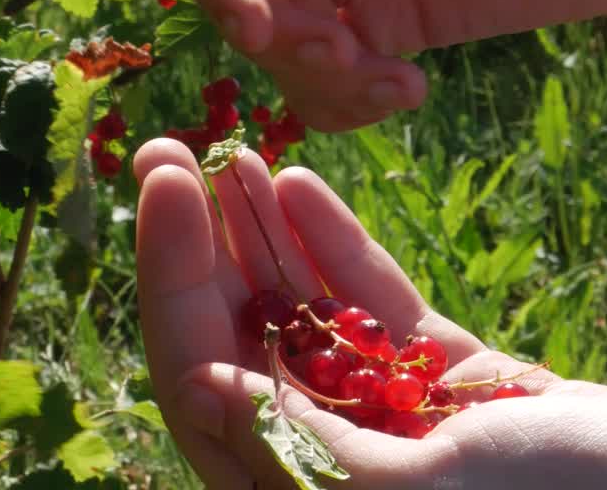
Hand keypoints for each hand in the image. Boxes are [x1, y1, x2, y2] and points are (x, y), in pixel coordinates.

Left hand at [131, 138, 606, 488]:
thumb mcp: (427, 489)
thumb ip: (309, 450)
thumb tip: (200, 388)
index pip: (202, 384)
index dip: (170, 283)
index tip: (161, 186)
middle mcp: (334, 463)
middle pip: (239, 340)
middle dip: (199, 245)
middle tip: (169, 149)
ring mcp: (390, 418)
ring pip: (300, 315)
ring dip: (260, 233)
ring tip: (229, 151)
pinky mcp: (445, 383)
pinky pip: (371, 309)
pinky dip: (336, 249)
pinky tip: (298, 185)